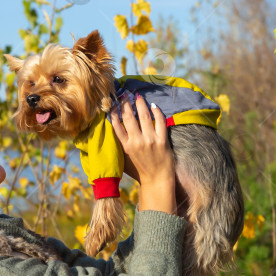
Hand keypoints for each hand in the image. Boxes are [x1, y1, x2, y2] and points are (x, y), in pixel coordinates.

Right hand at [110, 94, 176, 213]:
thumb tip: (117, 127)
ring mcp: (150, 140)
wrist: (157, 180)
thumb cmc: (141, 170)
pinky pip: (159, 121)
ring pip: (143, 116)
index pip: (117, 125)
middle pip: (129, 117)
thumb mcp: (127, 158)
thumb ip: (123, 143)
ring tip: (138, 96)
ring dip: (140, 104)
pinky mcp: (162, 140)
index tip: (114, 102)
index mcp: (126, 146)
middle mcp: (136, 142)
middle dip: (126, 104)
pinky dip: (156, 111)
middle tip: (125, 94)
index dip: (115, 112)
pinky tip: (153, 106)